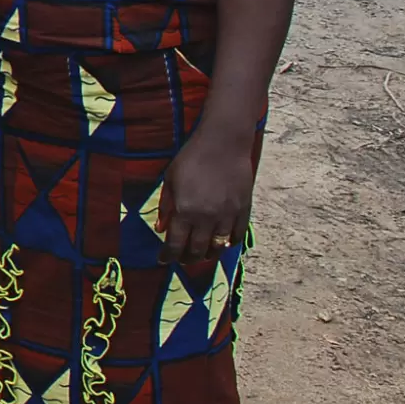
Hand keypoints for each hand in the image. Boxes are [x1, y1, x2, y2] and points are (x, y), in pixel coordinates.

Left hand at [158, 117, 256, 262]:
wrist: (223, 144)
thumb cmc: (191, 158)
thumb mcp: (170, 180)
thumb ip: (166, 206)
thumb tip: (161, 228)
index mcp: (186, 211)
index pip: (175, 244)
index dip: (168, 255)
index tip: (162, 259)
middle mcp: (207, 218)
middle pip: (197, 250)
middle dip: (186, 258)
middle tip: (180, 260)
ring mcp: (228, 216)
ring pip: (218, 247)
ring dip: (207, 254)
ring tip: (200, 255)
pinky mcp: (243, 210)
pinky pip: (237, 235)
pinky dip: (229, 243)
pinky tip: (222, 244)